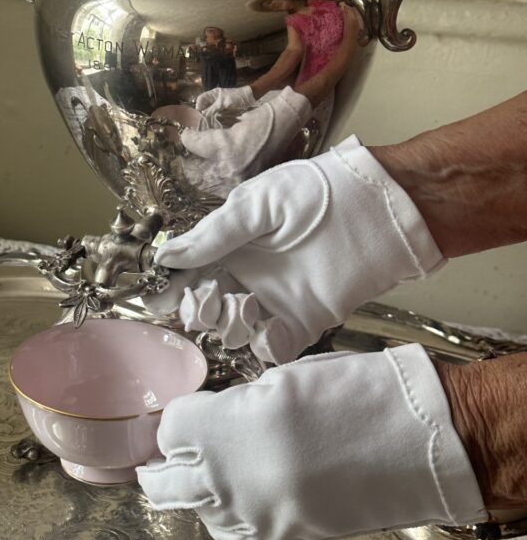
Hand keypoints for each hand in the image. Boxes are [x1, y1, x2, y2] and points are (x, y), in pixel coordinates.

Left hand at [137, 345, 485, 539]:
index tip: (191, 414)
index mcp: (225, 428)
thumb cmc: (356, 394)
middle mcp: (228, 479)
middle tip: (166, 458)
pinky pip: (235, 533)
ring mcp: (254, 516)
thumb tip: (216, 424)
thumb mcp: (284, 382)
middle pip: (165, 483)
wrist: (419, 443)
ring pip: (198, 513)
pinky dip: (230, 516)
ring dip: (198, 493)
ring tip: (211, 475)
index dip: (180, 419)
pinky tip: (244, 497)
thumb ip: (238, 407)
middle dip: (163, 467)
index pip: (170, 429)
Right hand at [155, 136, 444, 363]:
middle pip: (208, 308)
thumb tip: (166, 257)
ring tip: (242, 307)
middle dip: (199, 310)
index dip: (174, 287)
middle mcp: (249, 277)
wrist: (380, 206)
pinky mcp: (305, 321)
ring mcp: (275, 302)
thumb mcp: (257, 204)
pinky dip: (265, 346)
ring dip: (229, 326)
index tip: (159, 298)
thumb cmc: (318, 191)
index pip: (193, 273)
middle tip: (206, 300)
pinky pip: (275, 347)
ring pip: (235, 331)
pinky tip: (267, 330)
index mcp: (232, 246)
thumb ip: (215, 235)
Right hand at [195, 86, 255, 121]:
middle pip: (204, 107)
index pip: (201, 99)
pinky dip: (215, 120)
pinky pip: (216, 116)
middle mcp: (215, 100)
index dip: (199, 106)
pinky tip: (215, 124)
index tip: (199, 114)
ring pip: (210, 112)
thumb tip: (203, 115)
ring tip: (208, 124)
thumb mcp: (223, 102)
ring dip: (209, 118)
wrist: (250, 99)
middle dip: (203, 113)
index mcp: (213, 94)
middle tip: (202, 121)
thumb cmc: (237, 97)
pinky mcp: (224, 112)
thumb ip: (212, 108)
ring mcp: (219, 106)